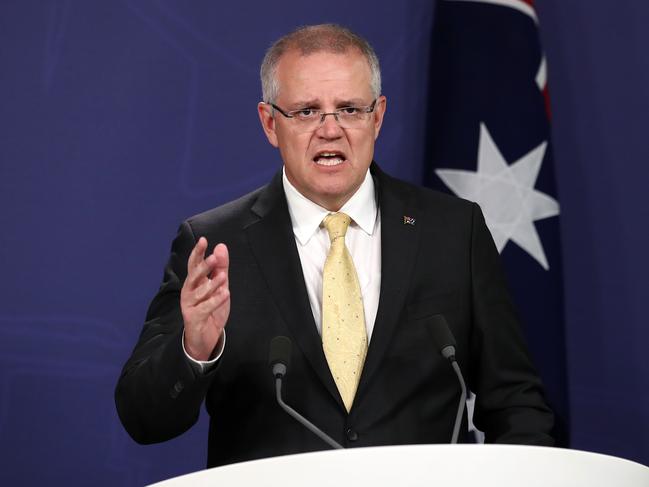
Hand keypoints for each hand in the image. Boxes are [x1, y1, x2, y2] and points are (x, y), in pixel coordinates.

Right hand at [180, 237, 229, 360]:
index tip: (203, 240)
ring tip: (223, 277)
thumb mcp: (219, 286)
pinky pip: (205, 308)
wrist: (205, 338)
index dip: (198, 252)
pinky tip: (225, 294)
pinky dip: (215, 301)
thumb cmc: (211, 310)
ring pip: (199, 292)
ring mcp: (190, 305)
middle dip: (203, 267)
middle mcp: (189, 292)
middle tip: (213, 258)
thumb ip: (220, 268)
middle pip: (193, 276)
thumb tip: (220, 246)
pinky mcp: (194, 318)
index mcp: (194, 282)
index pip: (194, 264)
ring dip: (211, 284)